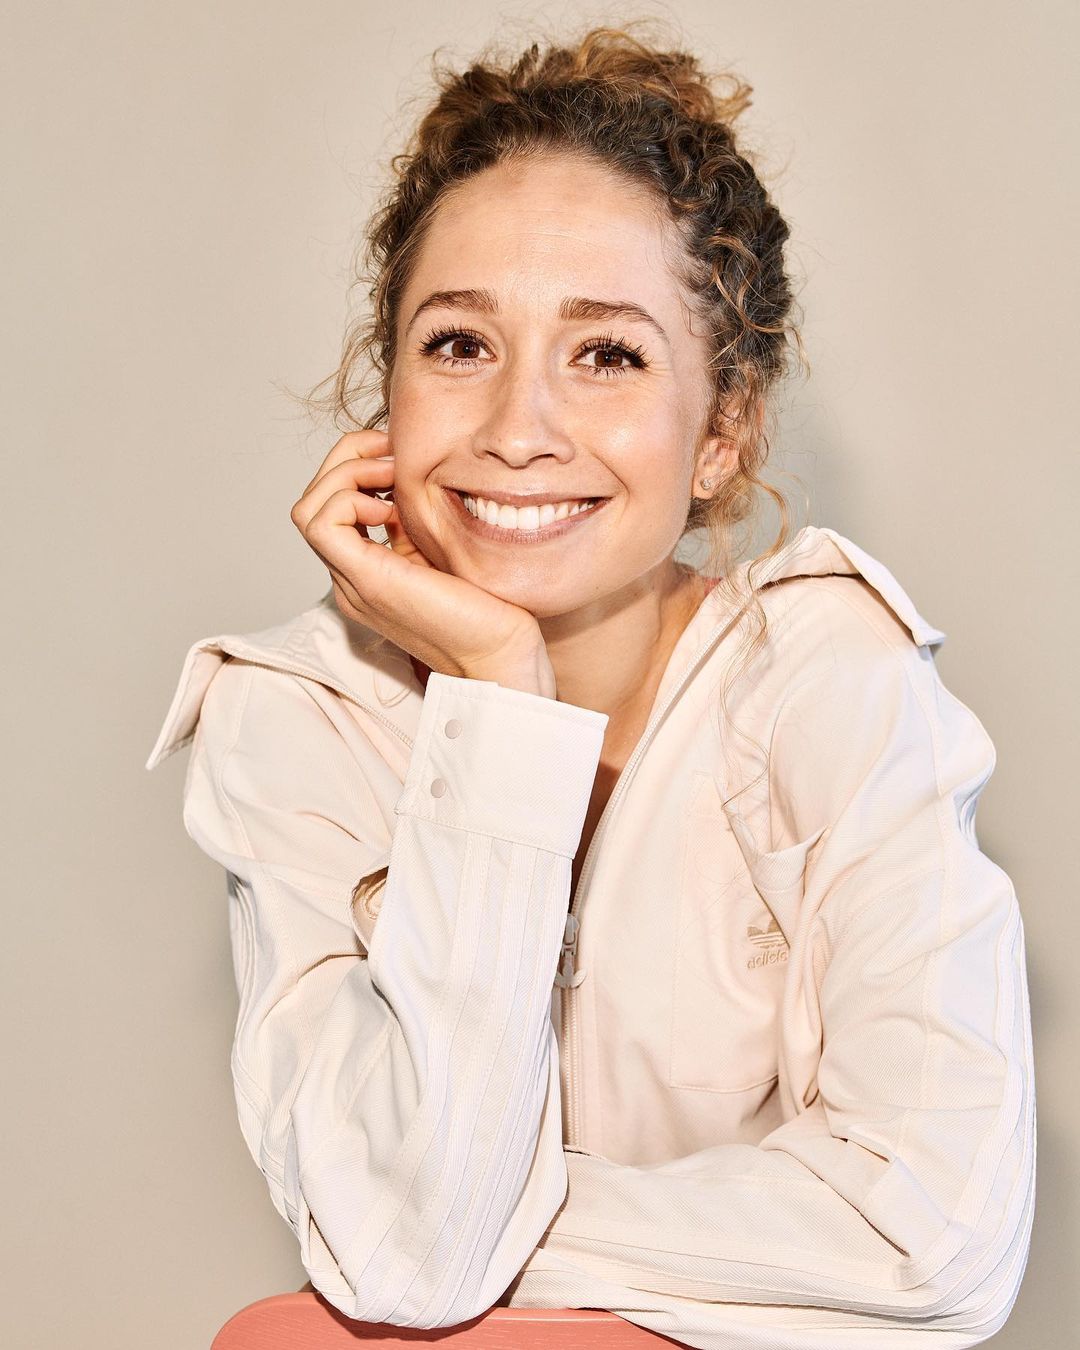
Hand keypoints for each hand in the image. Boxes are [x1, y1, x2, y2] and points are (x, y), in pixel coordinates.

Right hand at [290, 430, 556, 696]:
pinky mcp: (368, 582)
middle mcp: (351, 577)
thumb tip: (404, 473)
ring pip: (308, 509)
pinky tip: (388, 507)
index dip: (358, 467)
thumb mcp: (442, 548)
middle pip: (312, 501)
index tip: (400, 457)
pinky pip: (321, 524)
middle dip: (346, 460)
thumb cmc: (489, 608)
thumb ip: (416, 520)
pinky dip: (349, 499)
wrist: (502, 655)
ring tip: (390, 476)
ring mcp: (354, 582)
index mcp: (368, 569)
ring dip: (346, 474)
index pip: (332, 505)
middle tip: (391, 454)